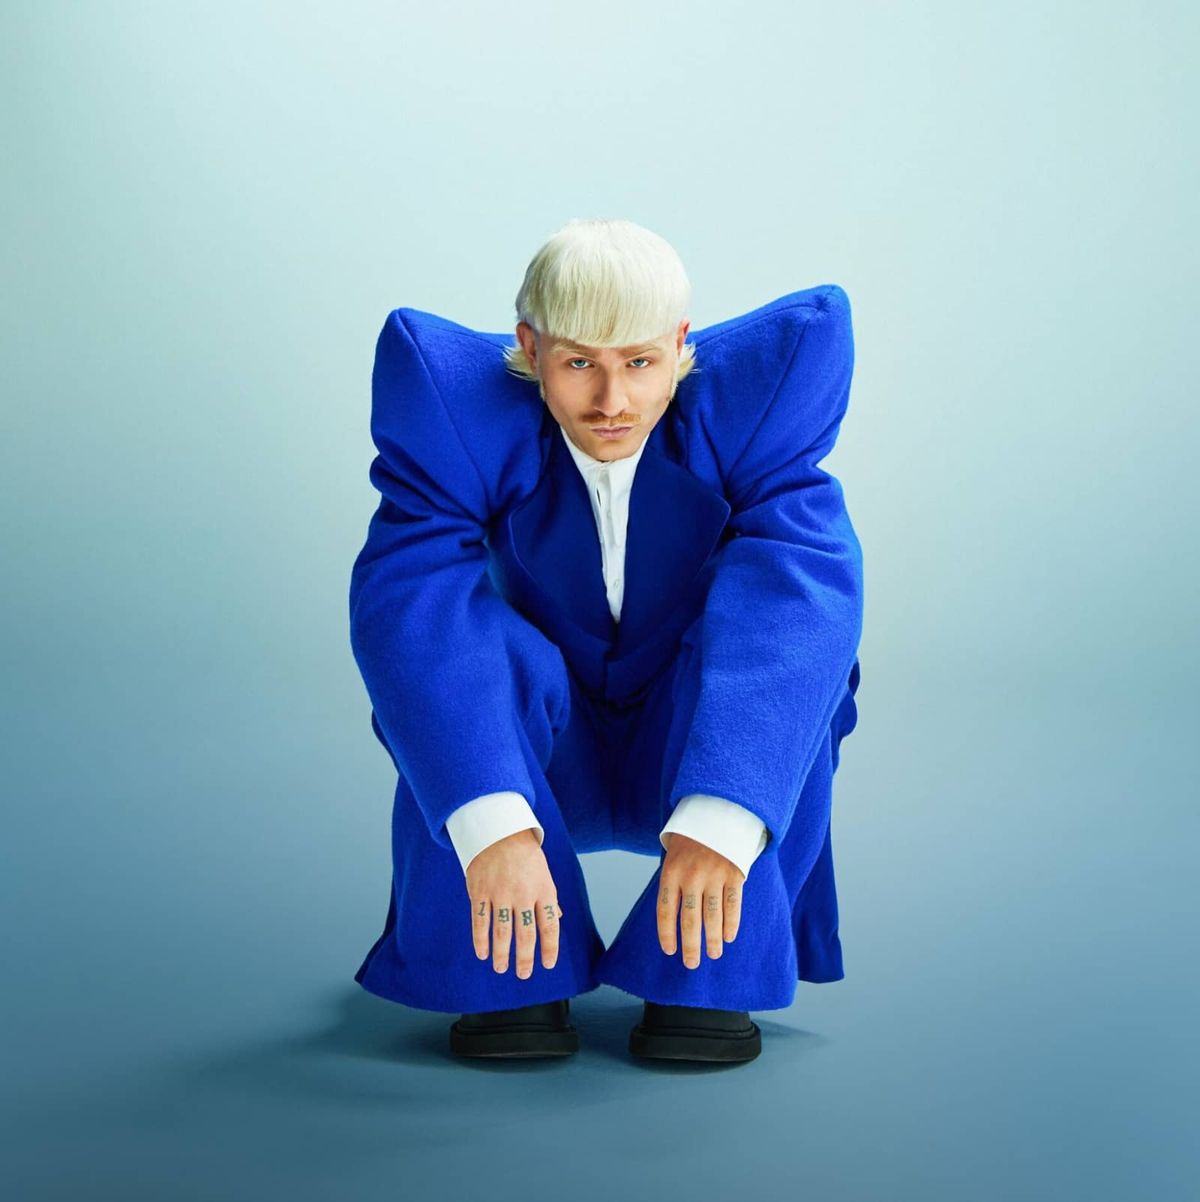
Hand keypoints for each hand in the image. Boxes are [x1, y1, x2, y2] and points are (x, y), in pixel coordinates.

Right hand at [465, 828, 562, 977]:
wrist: (499, 830)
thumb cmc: (525, 854)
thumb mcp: (543, 873)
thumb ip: (548, 898)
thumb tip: (556, 919)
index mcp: (543, 889)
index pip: (550, 926)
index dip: (550, 948)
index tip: (547, 964)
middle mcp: (523, 894)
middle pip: (525, 935)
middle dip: (525, 959)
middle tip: (523, 974)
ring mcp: (500, 893)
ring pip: (502, 932)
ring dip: (501, 954)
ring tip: (501, 968)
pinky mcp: (480, 891)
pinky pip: (480, 921)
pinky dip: (480, 940)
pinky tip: (482, 953)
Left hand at [657, 833, 744, 967]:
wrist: (717, 808)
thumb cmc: (691, 835)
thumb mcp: (672, 851)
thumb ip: (672, 878)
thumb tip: (671, 910)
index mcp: (671, 871)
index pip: (665, 910)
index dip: (667, 933)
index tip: (670, 950)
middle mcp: (691, 876)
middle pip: (690, 920)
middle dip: (691, 945)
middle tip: (691, 964)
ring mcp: (714, 875)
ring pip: (712, 916)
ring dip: (713, 939)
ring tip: (714, 954)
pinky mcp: (734, 873)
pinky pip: (733, 904)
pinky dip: (732, 922)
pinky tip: (729, 936)